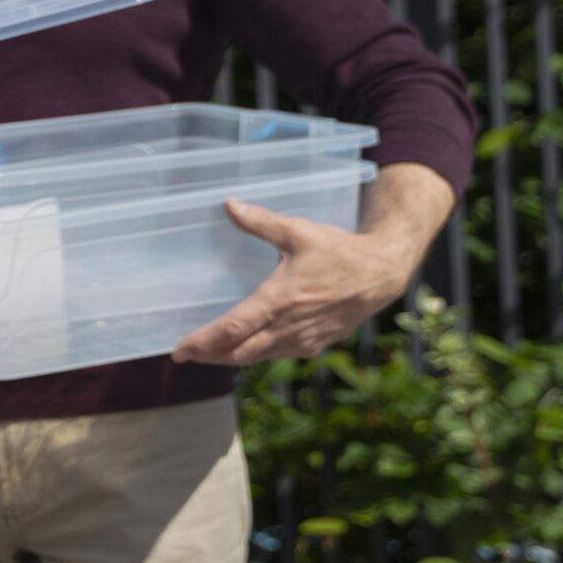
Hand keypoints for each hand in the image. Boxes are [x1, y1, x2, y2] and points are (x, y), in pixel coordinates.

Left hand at [172, 199, 423, 366]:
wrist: (382, 274)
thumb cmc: (339, 252)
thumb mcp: (298, 231)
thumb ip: (260, 221)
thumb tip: (228, 205)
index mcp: (282, 299)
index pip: (234, 328)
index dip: (204, 342)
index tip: (180, 350)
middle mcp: (291, 326)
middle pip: (240, 352)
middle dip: (210, 355)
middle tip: (185, 353)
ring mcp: (305, 340)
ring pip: (258, 358)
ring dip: (231, 357)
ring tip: (207, 352)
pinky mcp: (315, 345)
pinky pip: (278, 355)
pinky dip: (256, 354)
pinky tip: (244, 346)